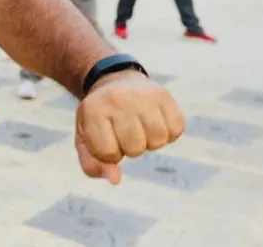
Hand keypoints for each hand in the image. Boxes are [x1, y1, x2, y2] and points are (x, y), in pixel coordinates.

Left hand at [75, 70, 184, 184]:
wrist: (115, 81)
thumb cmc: (100, 117)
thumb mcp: (86, 138)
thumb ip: (92, 164)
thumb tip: (115, 180)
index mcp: (93, 111)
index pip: (109, 153)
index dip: (110, 154)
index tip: (107, 139)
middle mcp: (118, 100)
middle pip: (135, 148)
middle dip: (131, 148)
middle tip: (125, 132)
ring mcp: (142, 95)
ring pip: (158, 139)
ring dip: (151, 142)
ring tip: (141, 128)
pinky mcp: (163, 94)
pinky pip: (177, 129)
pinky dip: (169, 133)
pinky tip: (156, 122)